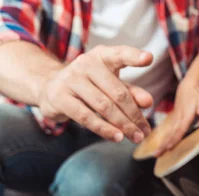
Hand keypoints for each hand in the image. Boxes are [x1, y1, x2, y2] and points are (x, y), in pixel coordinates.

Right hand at [38, 45, 153, 142]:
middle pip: (117, 93)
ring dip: (123, 125)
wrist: (50, 88)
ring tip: (136, 137)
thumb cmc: (90, 86)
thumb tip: (148, 102)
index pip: (119, 54)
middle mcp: (85, 64)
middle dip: (134, 115)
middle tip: (145, 131)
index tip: (148, 58)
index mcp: (102, 56)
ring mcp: (71, 80)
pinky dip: (104, 129)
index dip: (134, 56)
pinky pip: (86, 116)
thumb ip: (131, 92)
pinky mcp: (60, 97)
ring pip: (104, 106)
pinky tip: (117, 137)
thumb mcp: (111, 85)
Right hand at [153, 79, 198, 156]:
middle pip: (172, 133)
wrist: (187, 86)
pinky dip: (164, 139)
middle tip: (157, 154)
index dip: (175, 138)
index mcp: (187, 115)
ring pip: (168, 133)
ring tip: (156, 154)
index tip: (169, 147)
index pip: (181, 129)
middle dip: (164, 144)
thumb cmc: (197, 95)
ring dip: (162, 143)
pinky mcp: (174, 119)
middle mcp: (179, 118)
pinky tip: (160, 147)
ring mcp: (175, 119)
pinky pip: (169, 131)